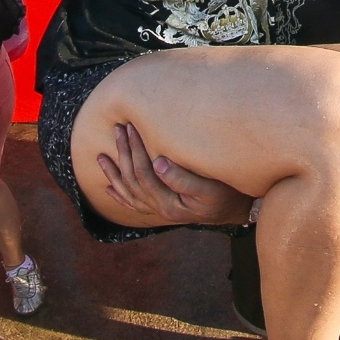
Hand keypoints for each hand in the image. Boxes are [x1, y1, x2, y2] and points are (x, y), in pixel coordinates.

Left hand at [96, 123, 252, 225]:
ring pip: (129, 193)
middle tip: (118, 129)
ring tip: (101, 157)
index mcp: (168, 203)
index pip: (143, 173)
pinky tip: (109, 188)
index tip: (131, 127)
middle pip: (133, 180)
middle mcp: (160, 210)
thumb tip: (157, 163)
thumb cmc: (228, 194)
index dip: (135, 150)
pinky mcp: (162, 209)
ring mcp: (159, 211)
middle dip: (124, 153)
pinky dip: (120, 196)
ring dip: (114, 174)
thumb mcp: (210, 187)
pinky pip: (135, 204)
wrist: (239, 210)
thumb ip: (183, 178)